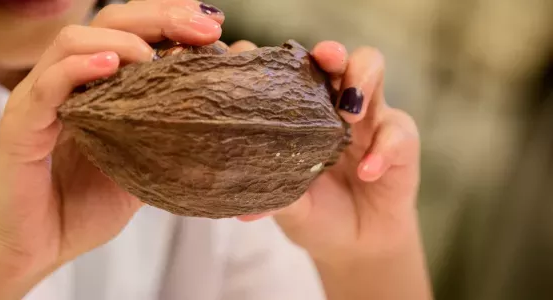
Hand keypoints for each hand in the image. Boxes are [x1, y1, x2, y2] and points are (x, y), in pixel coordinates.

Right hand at [0, 0, 225, 285]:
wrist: (33, 251)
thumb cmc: (80, 209)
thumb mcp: (142, 169)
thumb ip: (170, 136)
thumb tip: (221, 111)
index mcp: (95, 85)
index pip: (132, 30)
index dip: (171, 20)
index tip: (214, 29)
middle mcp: (66, 82)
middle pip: (108, 20)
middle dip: (160, 16)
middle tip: (204, 30)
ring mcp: (39, 100)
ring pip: (73, 41)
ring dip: (121, 40)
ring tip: (153, 58)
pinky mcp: (20, 126)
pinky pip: (45, 85)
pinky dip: (78, 68)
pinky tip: (111, 66)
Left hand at [238, 41, 420, 262]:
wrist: (355, 246)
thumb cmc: (315, 213)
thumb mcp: (289, 207)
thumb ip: (271, 198)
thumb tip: (240, 210)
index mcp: (297, 111)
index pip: (283, 69)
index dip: (269, 56)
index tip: (250, 56)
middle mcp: (331, 103)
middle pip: (333, 57)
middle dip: (329, 52)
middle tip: (323, 60)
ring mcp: (368, 116)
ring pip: (371, 69)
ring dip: (361, 81)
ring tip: (349, 114)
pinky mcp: (400, 140)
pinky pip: (397, 133)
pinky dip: (383, 150)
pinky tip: (367, 172)